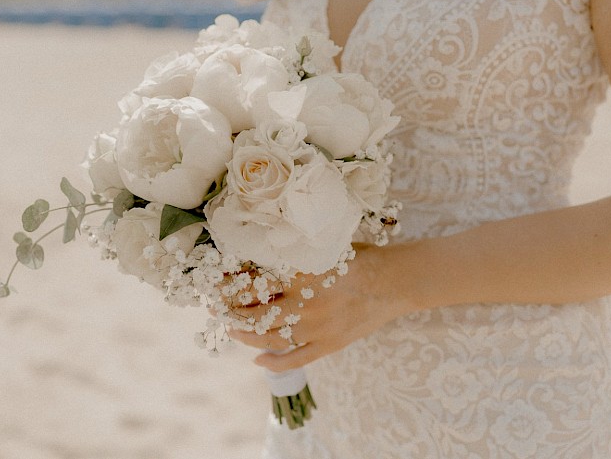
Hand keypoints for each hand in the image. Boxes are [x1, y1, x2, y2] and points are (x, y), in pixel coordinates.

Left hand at [224, 245, 406, 371]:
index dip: (231, 285)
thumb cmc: (360, 258)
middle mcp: (305, 303)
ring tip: (231, 328)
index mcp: (301, 275)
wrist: (395, 282)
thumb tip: (258, 255)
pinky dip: (273, 363)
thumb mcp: (323, 248)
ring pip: (268, 337)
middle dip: (229, 309)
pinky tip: (258, 359)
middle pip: (255, 311)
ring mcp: (316, 328)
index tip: (216, 283)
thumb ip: (294, 255)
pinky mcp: (328, 345)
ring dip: (244, 334)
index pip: (254, 283)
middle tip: (215, 306)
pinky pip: (295, 359)